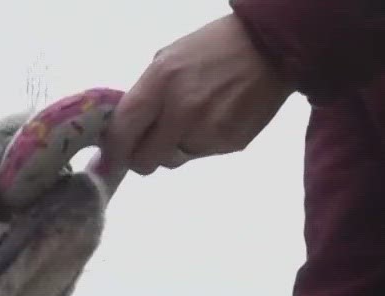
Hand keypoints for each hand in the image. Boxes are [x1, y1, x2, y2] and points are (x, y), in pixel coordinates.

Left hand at [99, 14, 292, 175]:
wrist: (270, 46)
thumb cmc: (212, 47)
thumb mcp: (168, 58)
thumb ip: (146, 94)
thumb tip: (126, 128)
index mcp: (161, 83)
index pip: (123, 132)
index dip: (114, 149)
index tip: (114, 153)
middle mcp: (182, 111)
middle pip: (145, 160)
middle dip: (142, 157)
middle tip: (148, 146)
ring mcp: (208, 131)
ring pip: (174, 160)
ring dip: (175, 147)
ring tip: (193, 119)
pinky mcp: (230, 144)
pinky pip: (201, 154)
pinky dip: (201, 143)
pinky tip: (215, 118)